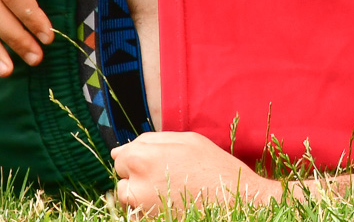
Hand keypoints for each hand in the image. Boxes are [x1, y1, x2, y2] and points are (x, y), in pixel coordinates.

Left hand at [113, 132, 277, 216]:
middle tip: (169, 175)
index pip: (121, 155)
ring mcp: (138, 208)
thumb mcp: (188, 140)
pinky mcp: (144, 221)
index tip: (161, 160)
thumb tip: (118, 150)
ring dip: (141, 192)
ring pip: (127, 196)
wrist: (234, 200)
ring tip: (172, 190)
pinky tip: (171, 203)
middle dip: (138, 174)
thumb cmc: (213, 166)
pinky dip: (147, 209)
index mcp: (143, 158)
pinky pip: (136, 213)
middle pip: (122, 176)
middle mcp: (135, 184)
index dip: (140, 155)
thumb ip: (151, 140)